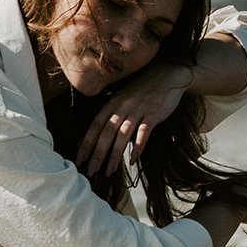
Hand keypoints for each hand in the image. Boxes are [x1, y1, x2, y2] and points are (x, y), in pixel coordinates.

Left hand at [76, 60, 194, 182]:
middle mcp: (122, 106)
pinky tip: (133, 161)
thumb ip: (109, 116)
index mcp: (112, 103)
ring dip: (114, 155)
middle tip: (91, 171)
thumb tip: (94, 136)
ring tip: (109, 171)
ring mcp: (138, 110)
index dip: (86, 144)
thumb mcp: (122, 99)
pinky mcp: (153, 114)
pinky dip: (138, 148)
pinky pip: (144, 133)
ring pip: (122, 135)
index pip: (95, 126)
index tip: (79, 160)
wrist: (167, 75)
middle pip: (106, 133)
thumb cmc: (142, 89)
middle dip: (97, 154)